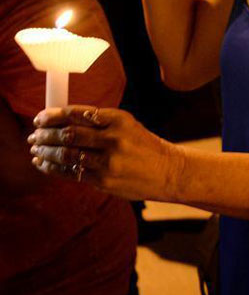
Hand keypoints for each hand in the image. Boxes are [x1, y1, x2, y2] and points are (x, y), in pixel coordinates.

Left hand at [28, 106, 183, 201]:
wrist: (167, 171)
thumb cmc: (144, 146)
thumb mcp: (127, 125)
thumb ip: (99, 122)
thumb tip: (61, 121)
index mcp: (119, 119)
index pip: (77, 114)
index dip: (53, 116)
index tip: (40, 118)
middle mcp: (113, 138)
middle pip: (68, 134)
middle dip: (45, 135)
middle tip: (33, 135)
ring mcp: (108, 161)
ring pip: (67, 155)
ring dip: (46, 152)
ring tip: (35, 150)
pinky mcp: (104, 180)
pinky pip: (72, 173)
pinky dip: (53, 168)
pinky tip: (43, 164)